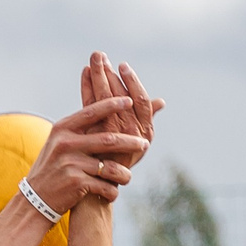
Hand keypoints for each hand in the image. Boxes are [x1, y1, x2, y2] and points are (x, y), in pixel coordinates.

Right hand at [21, 99, 149, 215]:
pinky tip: (112, 193)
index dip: (112, 105)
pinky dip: (112, 191)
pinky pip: (104, 186)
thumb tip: (106, 112)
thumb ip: (82, 130)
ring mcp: (70, 163)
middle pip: (107, 140)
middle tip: (145, 143)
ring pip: (110, 167)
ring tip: (128, 176)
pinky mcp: (75, 182)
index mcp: (63, 129)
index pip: (92, 112)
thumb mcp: (61, 144)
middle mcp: (66, 143)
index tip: (129, 101)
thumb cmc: (54, 168)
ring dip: (124, 174)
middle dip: (130, 142)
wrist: (36, 199)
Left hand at [79, 52, 163, 175]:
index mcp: (146, 133)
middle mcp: (136, 134)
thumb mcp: (129, 139)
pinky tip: (84, 73)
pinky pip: (95, 105)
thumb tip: (161, 102)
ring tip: (94, 58)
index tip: (122, 65)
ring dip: (100, 75)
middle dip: (111, 73)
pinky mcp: (102, 136)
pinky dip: (88, 87)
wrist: (97, 190)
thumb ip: (140, 118)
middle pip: (124, 96)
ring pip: (110, 98)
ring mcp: (120, 135)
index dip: (132, 81)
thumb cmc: (113, 164)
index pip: (141, 101)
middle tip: (101, 55)